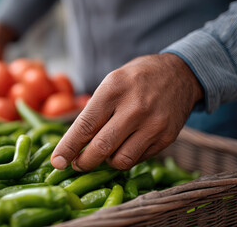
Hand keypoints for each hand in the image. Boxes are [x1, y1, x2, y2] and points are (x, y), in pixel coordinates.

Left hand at [51, 53, 203, 170]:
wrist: (180, 74)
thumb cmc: (136, 79)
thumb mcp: (111, 82)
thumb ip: (94, 111)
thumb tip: (73, 144)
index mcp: (113, 90)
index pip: (84, 126)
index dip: (68, 148)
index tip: (56, 162)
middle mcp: (134, 108)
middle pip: (101, 148)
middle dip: (83, 162)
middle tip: (77, 164)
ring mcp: (153, 125)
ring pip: (120, 160)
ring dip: (106, 161)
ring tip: (105, 151)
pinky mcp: (166, 138)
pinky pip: (138, 159)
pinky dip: (126, 157)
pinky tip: (125, 145)